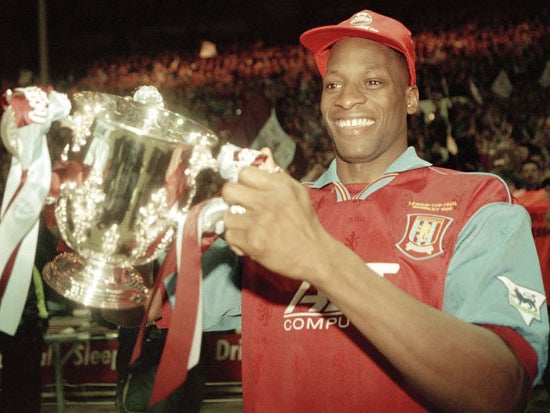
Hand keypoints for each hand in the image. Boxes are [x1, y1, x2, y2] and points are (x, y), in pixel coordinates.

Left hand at [221, 163, 328, 280]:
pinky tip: (252, 242)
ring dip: (236, 224)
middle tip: (243, 208)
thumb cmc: (304, 223)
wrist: (314, 255)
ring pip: (227, 216)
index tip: (248, 191)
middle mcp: (268, 202)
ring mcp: (259, 223)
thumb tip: (263, 152)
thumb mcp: (296, 192)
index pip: (244, 172)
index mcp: (279, 187)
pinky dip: (238, 242)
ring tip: (250, 228)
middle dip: (233, 200)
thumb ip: (277, 173)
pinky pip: (230, 236)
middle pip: (228, 190)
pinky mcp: (253, 243)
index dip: (244, 182)